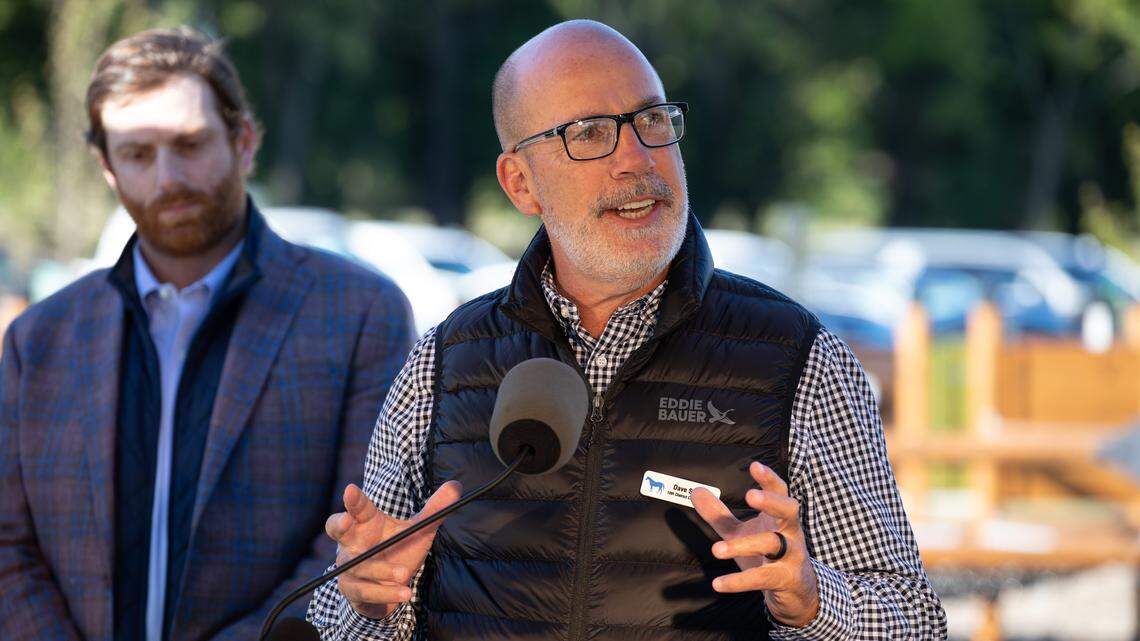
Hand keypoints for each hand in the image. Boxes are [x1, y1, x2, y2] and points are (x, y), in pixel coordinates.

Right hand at [324, 481, 461, 619]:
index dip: (353, 499)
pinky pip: (365, 591)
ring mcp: (349, 566)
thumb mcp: (418, 530)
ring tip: (404, 573)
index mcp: (366, 523)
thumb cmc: (398, 549)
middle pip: (335, 528)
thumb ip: (435, 510)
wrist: (389, 587)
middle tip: (347, 521)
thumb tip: (456, 487)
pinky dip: (386, 592)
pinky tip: (405, 593)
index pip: (357, 508)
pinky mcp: (354, 590)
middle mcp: (352, 542)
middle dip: (339, 524)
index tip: (351, 489)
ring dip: (380, 569)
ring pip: (357, 566)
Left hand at [691, 461, 818, 627]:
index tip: (755, 466)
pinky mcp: (785, 579)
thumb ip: (719, 514)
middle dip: (772, 501)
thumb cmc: (768, 553)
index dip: (769, 478)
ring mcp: (791, 556)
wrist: (796, 590)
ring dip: (744, 545)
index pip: (779, 491)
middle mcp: (790, 531)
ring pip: (772, 544)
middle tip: (751, 496)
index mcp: (779, 516)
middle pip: (789, 510)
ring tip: (716, 550)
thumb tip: (695, 491)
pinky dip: (739, 581)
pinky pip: (762, 578)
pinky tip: (718, 583)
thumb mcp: (741, 532)